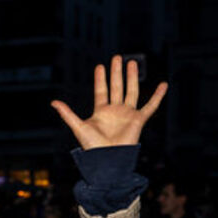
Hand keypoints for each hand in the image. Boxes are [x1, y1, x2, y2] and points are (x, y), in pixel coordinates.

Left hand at [51, 55, 166, 148]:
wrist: (107, 159)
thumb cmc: (92, 147)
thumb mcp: (78, 126)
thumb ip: (67, 113)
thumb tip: (53, 102)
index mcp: (101, 112)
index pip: (101, 91)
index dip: (100, 79)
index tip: (100, 66)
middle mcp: (115, 111)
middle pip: (116, 87)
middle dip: (116, 72)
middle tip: (117, 58)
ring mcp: (127, 114)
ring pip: (131, 91)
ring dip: (131, 77)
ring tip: (132, 62)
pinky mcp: (138, 120)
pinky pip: (151, 106)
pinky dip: (158, 96)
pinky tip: (163, 85)